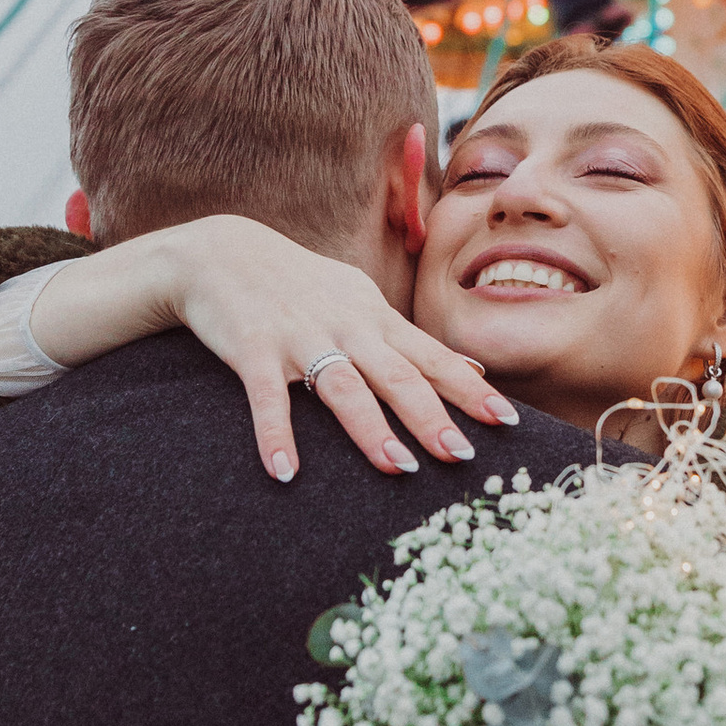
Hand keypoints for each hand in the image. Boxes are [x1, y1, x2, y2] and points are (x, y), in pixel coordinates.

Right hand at [30, 215, 517, 480]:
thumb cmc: (299, 285)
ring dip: (370, 428)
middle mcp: (345, 324)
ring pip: (343, 385)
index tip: (505, 421)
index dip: (468, 388)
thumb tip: (471, 367)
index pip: (430, 356)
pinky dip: (276, 434)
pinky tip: (286, 472)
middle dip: (431, 415)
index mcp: (373, 317)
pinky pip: (268, 396)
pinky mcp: (252, 348)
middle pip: (396, 374)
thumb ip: (408, 339)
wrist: (220, 252)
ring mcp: (299, 335)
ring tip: (398, 467)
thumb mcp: (359, 301)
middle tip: (462, 456)